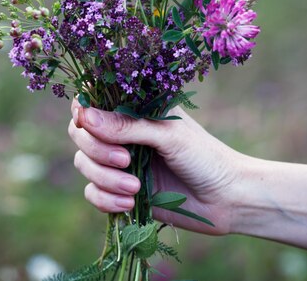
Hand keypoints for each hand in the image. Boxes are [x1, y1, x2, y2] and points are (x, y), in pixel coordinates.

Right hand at [68, 98, 245, 234]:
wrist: (226, 199)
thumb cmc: (204, 157)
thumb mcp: (168, 135)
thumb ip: (127, 126)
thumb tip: (85, 117)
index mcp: (134, 111)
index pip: (91, 102)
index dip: (82, 111)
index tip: (88, 124)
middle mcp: (122, 134)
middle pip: (80, 134)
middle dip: (96, 149)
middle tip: (125, 160)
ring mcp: (119, 164)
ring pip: (84, 165)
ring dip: (104, 178)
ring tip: (135, 188)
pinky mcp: (120, 191)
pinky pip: (93, 193)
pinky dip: (105, 200)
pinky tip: (129, 203)